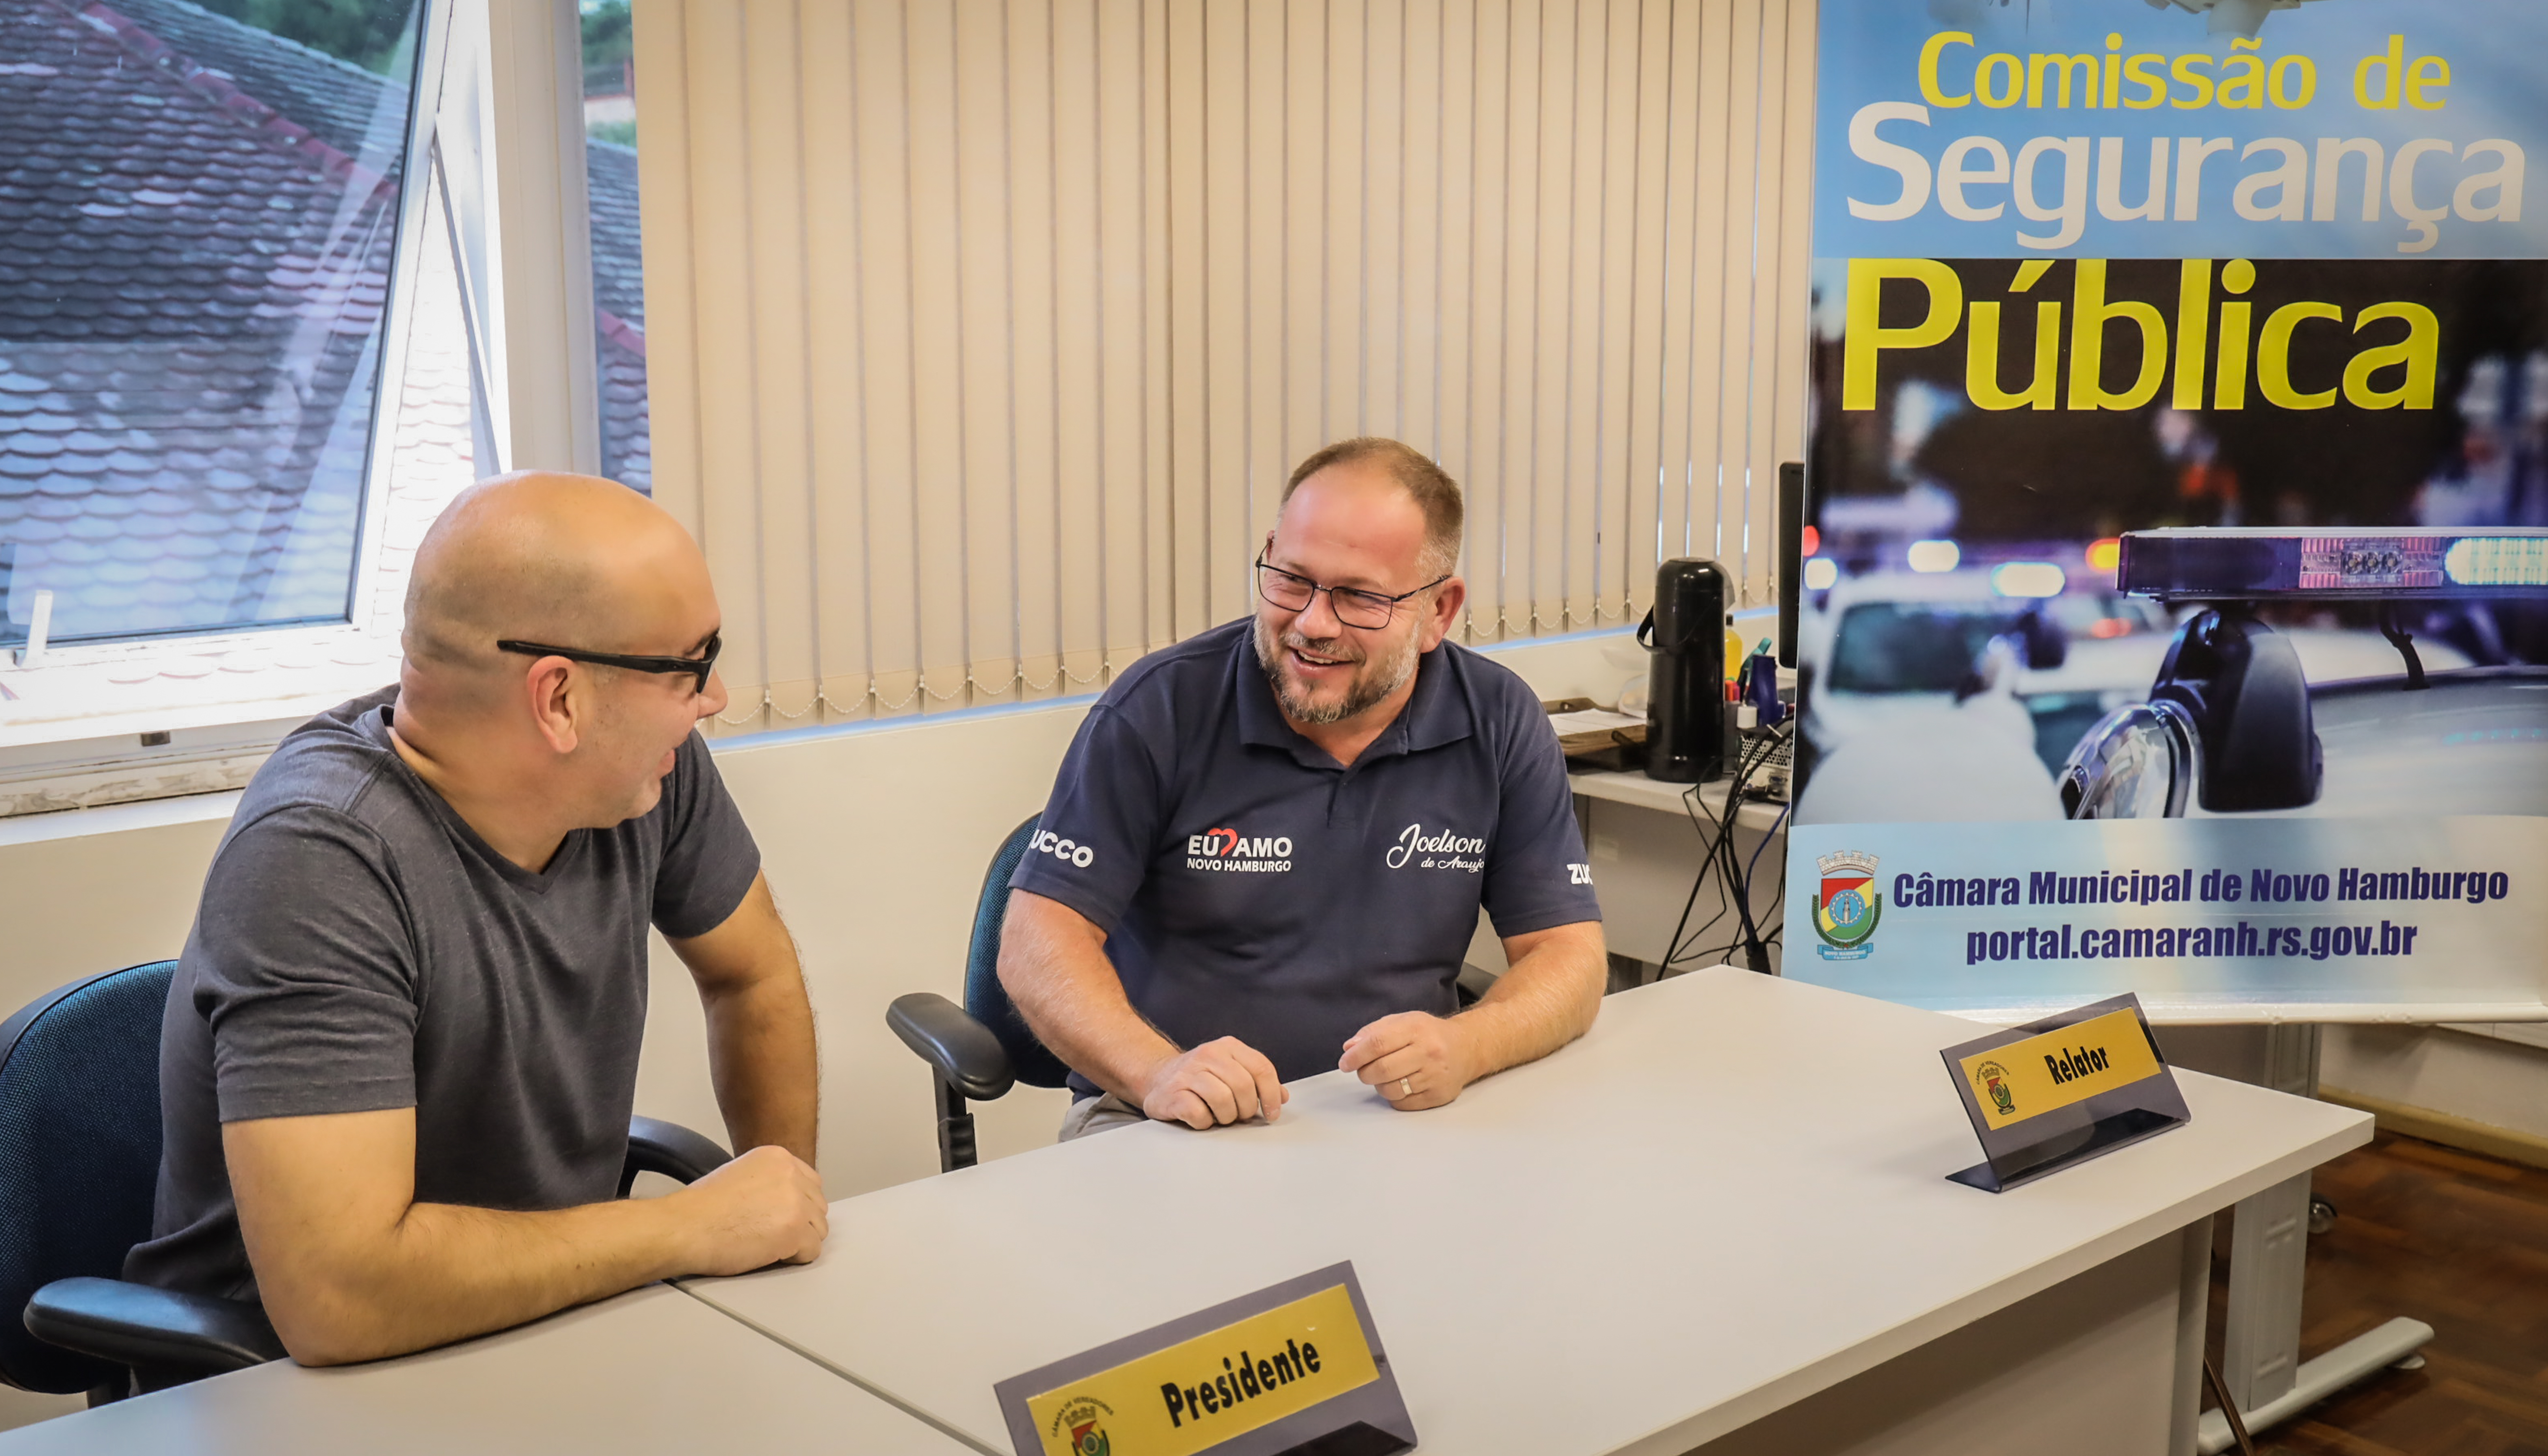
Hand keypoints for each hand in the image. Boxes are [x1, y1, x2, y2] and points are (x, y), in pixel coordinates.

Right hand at [668, 1144, 828, 1274]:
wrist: (683, 1227)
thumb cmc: (700, 1208)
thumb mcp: (740, 1174)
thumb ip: (769, 1180)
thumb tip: (787, 1199)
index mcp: (778, 1157)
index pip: (811, 1184)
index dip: (797, 1206)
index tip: (780, 1217)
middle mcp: (791, 1174)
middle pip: (818, 1207)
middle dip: (800, 1224)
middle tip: (771, 1234)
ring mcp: (795, 1202)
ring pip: (818, 1230)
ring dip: (798, 1241)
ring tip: (767, 1244)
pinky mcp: (794, 1230)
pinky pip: (812, 1252)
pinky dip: (795, 1259)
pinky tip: (770, 1254)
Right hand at [1138, 1037, 1288, 1128]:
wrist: (1157, 1078)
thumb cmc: (1200, 1077)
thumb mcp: (1231, 1070)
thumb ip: (1257, 1081)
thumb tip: (1283, 1097)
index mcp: (1227, 1046)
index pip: (1261, 1068)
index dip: (1271, 1095)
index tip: (1272, 1113)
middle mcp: (1208, 1054)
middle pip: (1244, 1087)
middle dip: (1247, 1109)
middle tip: (1240, 1115)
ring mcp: (1188, 1073)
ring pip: (1223, 1101)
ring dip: (1226, 1117)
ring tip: (1220, 1115)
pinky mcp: (1173, 1094)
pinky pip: (1200, 1115)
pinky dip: (1205, 1122)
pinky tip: (1201, 1117)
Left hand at [1340, 1012, 1476, 1110]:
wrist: (1466, 1048)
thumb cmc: (1428, 1034)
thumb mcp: (1402, 1021)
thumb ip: (1373, 1032)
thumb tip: (1349, 1048)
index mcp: (1415, 1028)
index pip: (1377, 1043)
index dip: (1356, 1056)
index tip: (1345, 1063)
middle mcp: (1428, 1051)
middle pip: (1382, 1069)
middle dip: (1364, 1073)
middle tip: (1363, 1070)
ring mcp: (1435, 1075)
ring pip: (1391, 1089)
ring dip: (1379, 1085)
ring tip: (1385, 1076)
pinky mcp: (1438, 1095)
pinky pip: (1403, 1103)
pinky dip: (1394, 1096)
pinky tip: (1400, 1085)